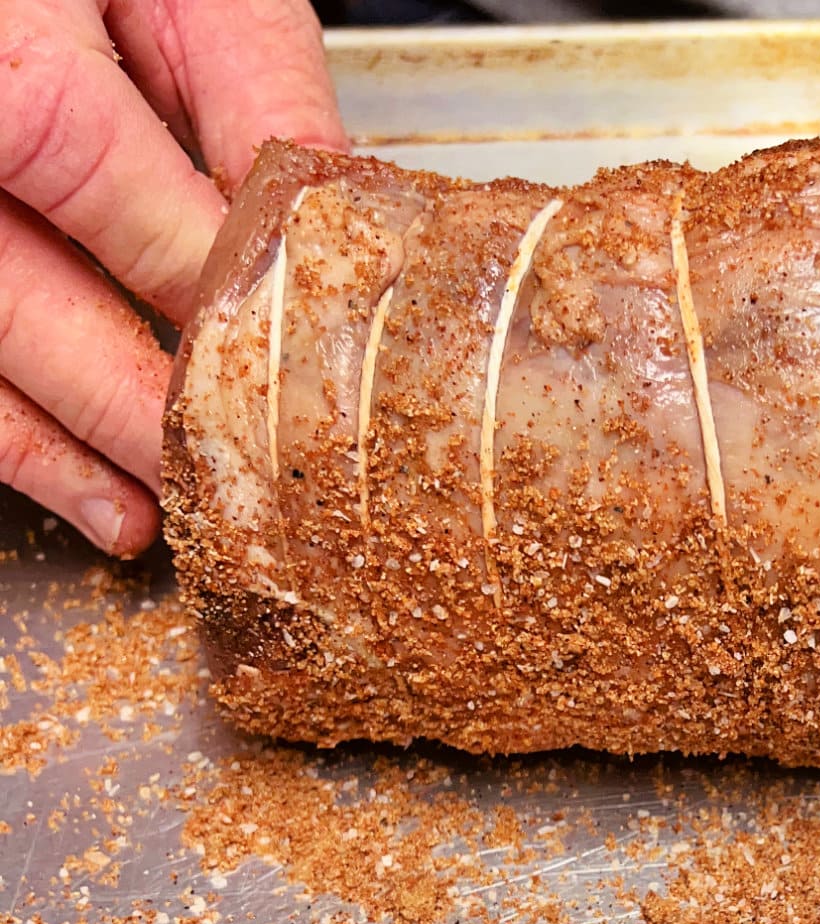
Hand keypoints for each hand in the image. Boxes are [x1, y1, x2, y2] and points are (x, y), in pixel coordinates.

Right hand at [0, 0, 346, 555]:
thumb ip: (249, 85)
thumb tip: (328, 201)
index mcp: (1, 51)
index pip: (102, 183)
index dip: (197, 281)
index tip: (275, 352)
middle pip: (25, 297)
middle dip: (138, 403)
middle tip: (227, 473)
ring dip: (60, 448)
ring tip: (145, 517)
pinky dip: (9, 434)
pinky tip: (68, 482)